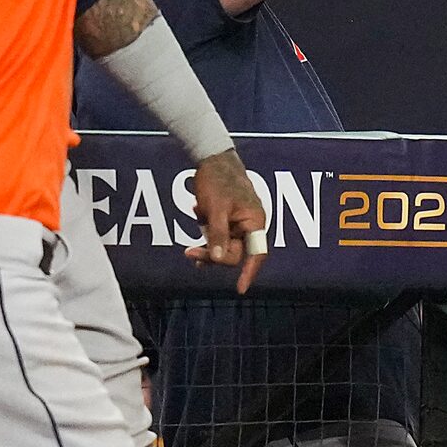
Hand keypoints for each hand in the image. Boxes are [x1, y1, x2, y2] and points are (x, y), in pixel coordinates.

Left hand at [184, 148, 268, 293]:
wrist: (212, 156)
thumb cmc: (217, 180)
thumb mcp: (215, 209)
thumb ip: (218, 235)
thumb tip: (219, 259)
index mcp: (255, 221)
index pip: (256, 254)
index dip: (249, 273)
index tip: (240, 290)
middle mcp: (250, 224)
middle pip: (234, 252)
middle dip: (213, 254)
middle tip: (189, 253)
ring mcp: (240, 221)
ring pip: (224, 245)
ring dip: (207, 246)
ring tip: (190, 247)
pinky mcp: (229, 218)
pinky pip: (219, 235)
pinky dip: (207, 235)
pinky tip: (197, 218)